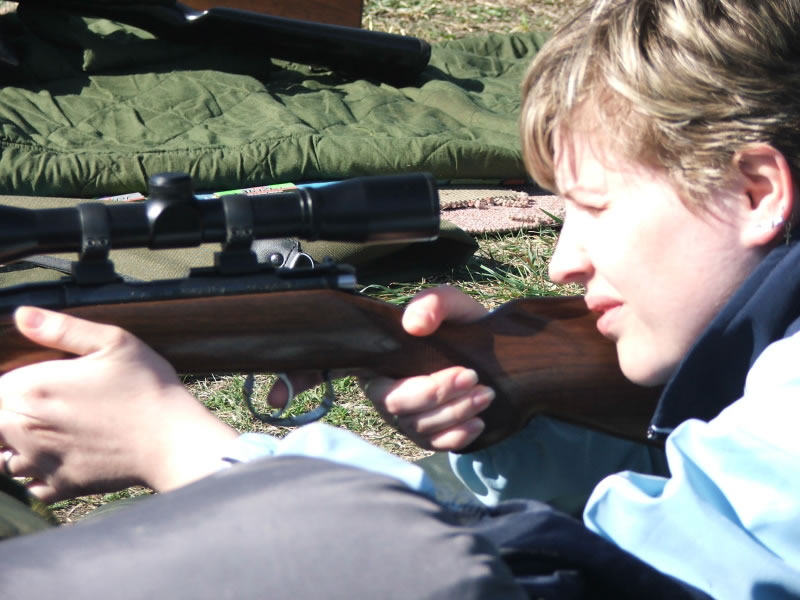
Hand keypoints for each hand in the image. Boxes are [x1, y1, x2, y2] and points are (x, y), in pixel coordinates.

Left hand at [0, 307, 237, 501]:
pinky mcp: (59, 488)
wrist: (173, 440)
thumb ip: (62, 328)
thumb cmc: (147, 387)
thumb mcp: (114, 342)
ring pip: (2, 459)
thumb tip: (22, 314)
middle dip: (9, 414)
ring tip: (50, 432)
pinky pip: (27, 486)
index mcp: (32, 389)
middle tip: (51, 405)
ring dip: (15, 446)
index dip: (12, 384)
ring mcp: (40, 463)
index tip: (40, 383)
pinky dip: (35, 475)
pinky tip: (60, 458)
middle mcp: (25, 430)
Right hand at [363, 286, 493, 450]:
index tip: (465, 372)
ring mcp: (403, 417)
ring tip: (486, 396)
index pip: (384, 387)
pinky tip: (478, 423)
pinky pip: (433, 445)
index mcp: (378, 364)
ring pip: (420, 429)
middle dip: (442, 400)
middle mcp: (384, 394)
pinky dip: (456, 438)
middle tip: (479, 382)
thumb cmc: (455, 323)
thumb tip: (413, 324)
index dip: (422, 388)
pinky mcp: (423, 433)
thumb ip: (431, 303)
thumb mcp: (449, 304)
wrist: (481, 346)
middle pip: (401, 410)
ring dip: (456, 415)